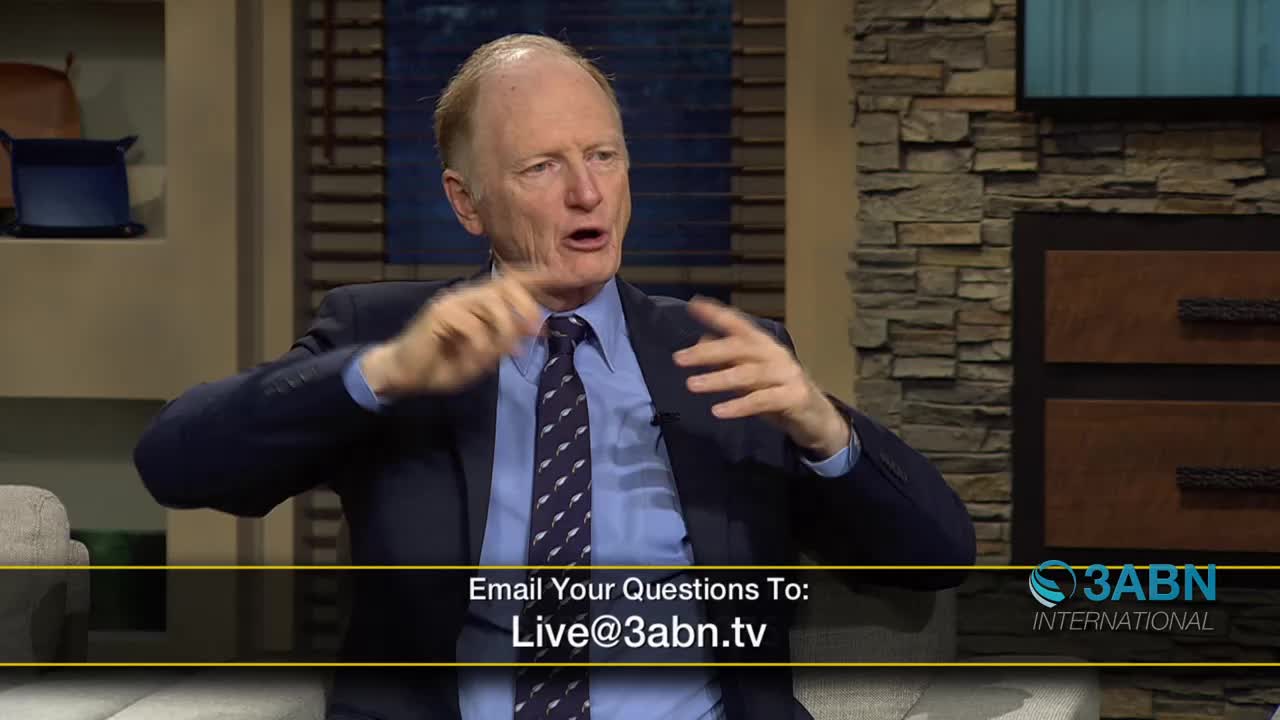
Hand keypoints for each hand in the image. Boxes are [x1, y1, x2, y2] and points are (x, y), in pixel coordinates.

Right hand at [360, 269, 561, 396]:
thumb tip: (533, 329)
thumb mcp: (484, 356)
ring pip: (492, 303)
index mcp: (481, 302)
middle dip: (527, 307)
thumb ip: (506, 341)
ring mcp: (453, 301)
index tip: (560, 276)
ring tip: (507, 354)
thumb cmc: (444, 363)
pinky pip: (471, 325)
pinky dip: (480, 346)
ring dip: (505, 331)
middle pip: (507, 285)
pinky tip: (474, 360)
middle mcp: (469, 296)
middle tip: (537, 332)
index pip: (512, 281)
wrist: (405, 373)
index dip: (536, 278)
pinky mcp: (439, 314)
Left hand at [673, 297, 849, 457]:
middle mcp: (775, 354)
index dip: (717, 314)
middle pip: (740, 347)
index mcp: (764, 345)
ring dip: (718, 379)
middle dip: (707, 352)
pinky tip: (718, 411)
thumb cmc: (778, 393)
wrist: (817, 419)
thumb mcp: (750, 376)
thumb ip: (728, 360)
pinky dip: (739, 405)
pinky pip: (762, 400)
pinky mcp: (794, 397)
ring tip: (691, 385)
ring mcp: (787, 374)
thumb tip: (701, 341)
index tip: (694, 305)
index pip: (739, 324)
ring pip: (748, 373)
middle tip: (679, 358)